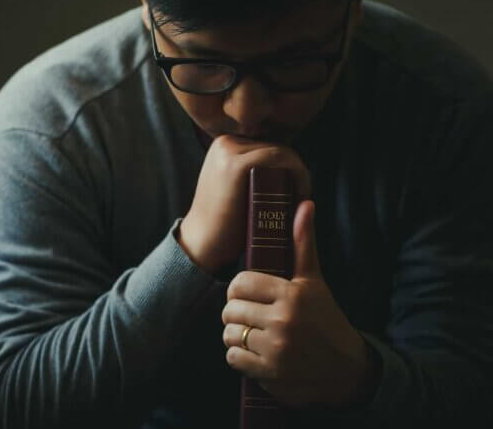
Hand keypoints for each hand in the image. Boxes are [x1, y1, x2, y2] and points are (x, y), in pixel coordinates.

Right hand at [178, 135, 311, 273]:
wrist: (202, 246)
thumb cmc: (224, 224)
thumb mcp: (235, 189)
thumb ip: (252, 174)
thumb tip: (286, 169)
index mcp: (224, 145)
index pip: (269, 147)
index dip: (289, 168)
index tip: (296, 193)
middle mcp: (225, 142)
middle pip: (277, 148)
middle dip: (295, 172)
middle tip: (300, 200)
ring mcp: (228, 151)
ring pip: (282, 152)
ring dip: (299, 175)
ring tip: (299, 201)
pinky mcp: (236, 164)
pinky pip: (280, 158)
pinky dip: (297, 174)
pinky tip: (298, 196)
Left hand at [221, 200, 376, 408]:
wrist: (349, 370)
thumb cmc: (326, 320)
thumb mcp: (315, 281)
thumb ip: (304, 243)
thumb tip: (305, 204)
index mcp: (292, 294)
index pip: (240, 283)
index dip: (239, 289)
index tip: (247, 295)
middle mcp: (284, 320)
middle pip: (230, 309)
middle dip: (236, 313)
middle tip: (250, 316)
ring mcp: (276, 349)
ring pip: (229, 334)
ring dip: (236, 336)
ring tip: (252, 334)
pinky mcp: (270, 374)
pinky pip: (233, 359)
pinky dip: (239, 357)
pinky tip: (255, 353)